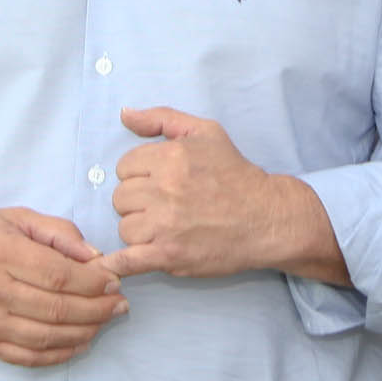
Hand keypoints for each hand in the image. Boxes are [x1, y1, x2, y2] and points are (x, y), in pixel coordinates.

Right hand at [0, 209, 126, 366]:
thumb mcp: (13, 217)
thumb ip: (56, 232)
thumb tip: (95, 256)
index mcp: (0, 251)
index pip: (59, 275)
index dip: (93, 282)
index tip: (114, 281)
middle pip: (57, 308)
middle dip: (97, 309)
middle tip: (119, 305)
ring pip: (47, 336)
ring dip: (85, 332)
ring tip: (106, 322)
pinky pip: (27, 356)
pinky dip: (59, 354)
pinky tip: (80, 342)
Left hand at [99, 107, 339, 280]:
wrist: (266, 218)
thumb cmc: (236, 174)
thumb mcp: (205, 131)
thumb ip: (161, 118)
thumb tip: (124, 114)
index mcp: (170, 157)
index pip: (124, 167)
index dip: (139, 175)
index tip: (158, 183)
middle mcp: (165, 189)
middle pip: (120, 198)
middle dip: (138, 202)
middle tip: (164, 206)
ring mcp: (165, 225)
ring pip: (125, 227)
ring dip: (139, 230)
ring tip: (164, 228)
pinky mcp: (169, 255)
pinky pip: (127, 261)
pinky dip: (119, 264)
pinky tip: (115, 266)